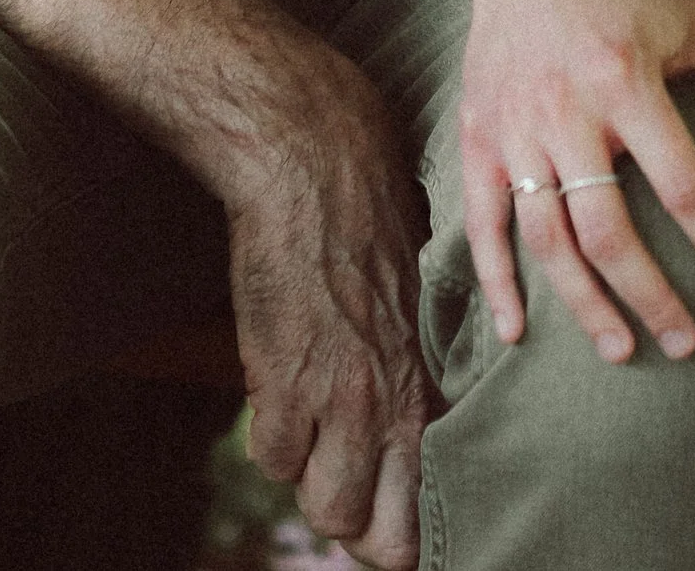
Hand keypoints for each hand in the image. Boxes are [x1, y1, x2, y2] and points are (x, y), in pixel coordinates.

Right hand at [222, 57, 433, 569]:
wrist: (314, 160)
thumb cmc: (371, 209)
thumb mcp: (415, 289)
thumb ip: (411, 357)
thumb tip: (407, 406)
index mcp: (426, 375)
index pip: (424, 497)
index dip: (405, 534)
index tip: (397, 536)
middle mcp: (386, 399)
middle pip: (364, 527)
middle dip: (353, 526)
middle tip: (346, 501)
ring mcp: (333, 395)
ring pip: (317, 503)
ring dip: (307, 481)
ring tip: (310, 441)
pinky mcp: (280, 377)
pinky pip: (268, 456)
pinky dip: (270, 436)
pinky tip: (278, 394)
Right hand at [460, 0, 694, 364]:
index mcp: (628, 75)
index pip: (683, 184)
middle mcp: (565, 106)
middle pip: (608, 229)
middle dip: (650, 297)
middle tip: (686, 343)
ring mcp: (515, 125)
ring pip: (546, 239)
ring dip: (583, 304)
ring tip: (621, 349)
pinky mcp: (479, 134)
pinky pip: (482, 223)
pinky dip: (495, 284)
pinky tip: (517, 334)